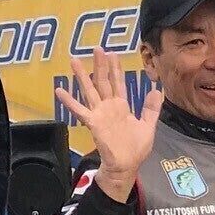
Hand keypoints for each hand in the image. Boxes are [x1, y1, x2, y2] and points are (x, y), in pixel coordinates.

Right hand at [55, 48, 161, 200]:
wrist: (126, 166)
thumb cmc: (135, 149)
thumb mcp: (148, 126)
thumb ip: (151, 108)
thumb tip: (155, 90)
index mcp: (122, 106)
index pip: (118, 83)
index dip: (115, 69)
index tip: (112, 54)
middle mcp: (109, 107)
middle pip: (103, 81)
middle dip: (100, 65)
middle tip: (97, 48)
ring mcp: (100, 114)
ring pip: (90, 90)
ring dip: (82, 76)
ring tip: (74, 60)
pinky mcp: (93, 123)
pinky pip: (80, 110)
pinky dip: (69, 101)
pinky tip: (59, 90)